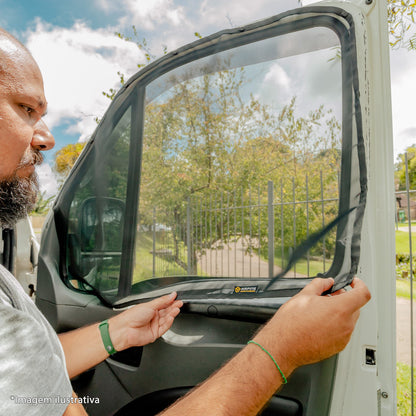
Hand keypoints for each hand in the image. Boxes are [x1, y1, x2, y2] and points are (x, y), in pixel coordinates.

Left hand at [108, 292, 182, 350]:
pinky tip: (171, 317)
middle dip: (173, 307)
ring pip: (166, 319)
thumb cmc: (132, 316)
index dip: (170, 301)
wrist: (125, 329)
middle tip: (179, 303)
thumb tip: (171, 295)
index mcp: (150, 309)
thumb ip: (162, 301)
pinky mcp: (155, 334)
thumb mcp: (149, 305)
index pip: (163, 304)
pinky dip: (169, 323)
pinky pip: (164, 328)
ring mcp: (154, 325)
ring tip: (176, 309)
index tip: (177, 298)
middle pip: (166, 312)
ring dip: (172, 314)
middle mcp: (153, 317)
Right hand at [254, 277, 370, 376]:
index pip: (363, 294)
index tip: (354, 283)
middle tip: (330, 295)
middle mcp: (345, 325)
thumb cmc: (291, 324)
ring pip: (348, 320)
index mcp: (340, 309)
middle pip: (356, 307)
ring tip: (320, 310)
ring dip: (339, 313)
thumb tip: (327, 282)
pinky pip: (342, 332)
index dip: (360, 285)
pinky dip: (335, 325)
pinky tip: (318, 323)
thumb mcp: (303, 295)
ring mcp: (343, 338)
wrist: (283, 346)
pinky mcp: (337, 347)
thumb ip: (320, 284)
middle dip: (345, 299)